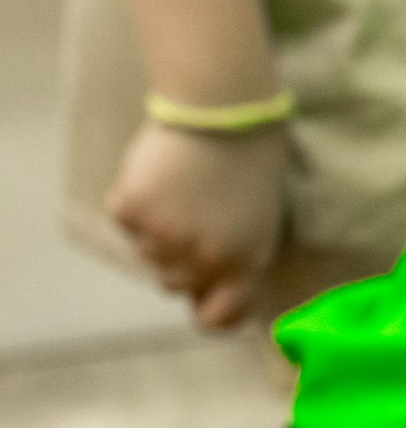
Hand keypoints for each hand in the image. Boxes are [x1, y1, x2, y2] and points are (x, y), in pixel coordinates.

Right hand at [105, 117, 286, 327]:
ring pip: (144, 251)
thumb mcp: (259, 220)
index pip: (218, 318)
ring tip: (181, 187)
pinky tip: (159, 173)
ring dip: (155, 226)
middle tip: (192, 213)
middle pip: (171, 283)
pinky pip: (123, 217)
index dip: (207, 312)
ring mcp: (166, 238)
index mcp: (245, 265)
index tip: (201, 303)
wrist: (223, 109)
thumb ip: (233, 259)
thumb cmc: (248, 159)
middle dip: (177, 257)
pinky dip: (133, 197)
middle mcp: (204, 260)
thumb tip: (204, 294)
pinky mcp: (134, 211)